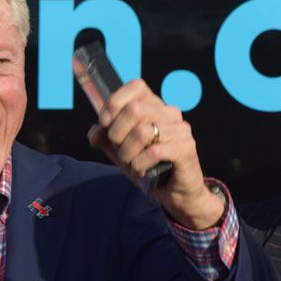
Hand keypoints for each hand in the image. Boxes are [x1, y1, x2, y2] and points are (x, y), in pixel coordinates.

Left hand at [87, 79, 223, 229]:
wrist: (175, 193)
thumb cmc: (149, 166)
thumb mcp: (121, 151)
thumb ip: (106, 138)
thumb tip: (95, 133)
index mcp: (155, 106)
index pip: (136, 86)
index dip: (115, 102)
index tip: (105, 122)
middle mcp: (170, 113)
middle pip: (134, 109)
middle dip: (117, 133)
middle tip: (120, 149)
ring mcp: (181, 130)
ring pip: (142, 132)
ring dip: (127, 153)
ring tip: (132, 163)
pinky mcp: (186, 148)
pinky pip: (153, 152)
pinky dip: (140, 165)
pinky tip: (142, 171)